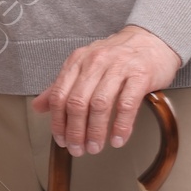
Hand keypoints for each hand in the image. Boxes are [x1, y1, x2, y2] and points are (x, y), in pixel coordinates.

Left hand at [32, 25, 182, 155]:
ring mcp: (119, 67)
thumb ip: (61, 86)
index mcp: (77, 61)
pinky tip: (118, 139)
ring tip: (96, 147)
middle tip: (78, 149)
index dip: (58, 122)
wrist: (152, 40)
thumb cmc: (117, 57)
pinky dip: (121, 126)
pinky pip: (127, 104)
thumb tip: (38, 106)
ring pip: (100, 104)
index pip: (60, 95)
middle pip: (77, 102)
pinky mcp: (140, 74)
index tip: (61, 140)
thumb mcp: (85, 66)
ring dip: (96, 131)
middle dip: (75, 131)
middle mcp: (95, 62)